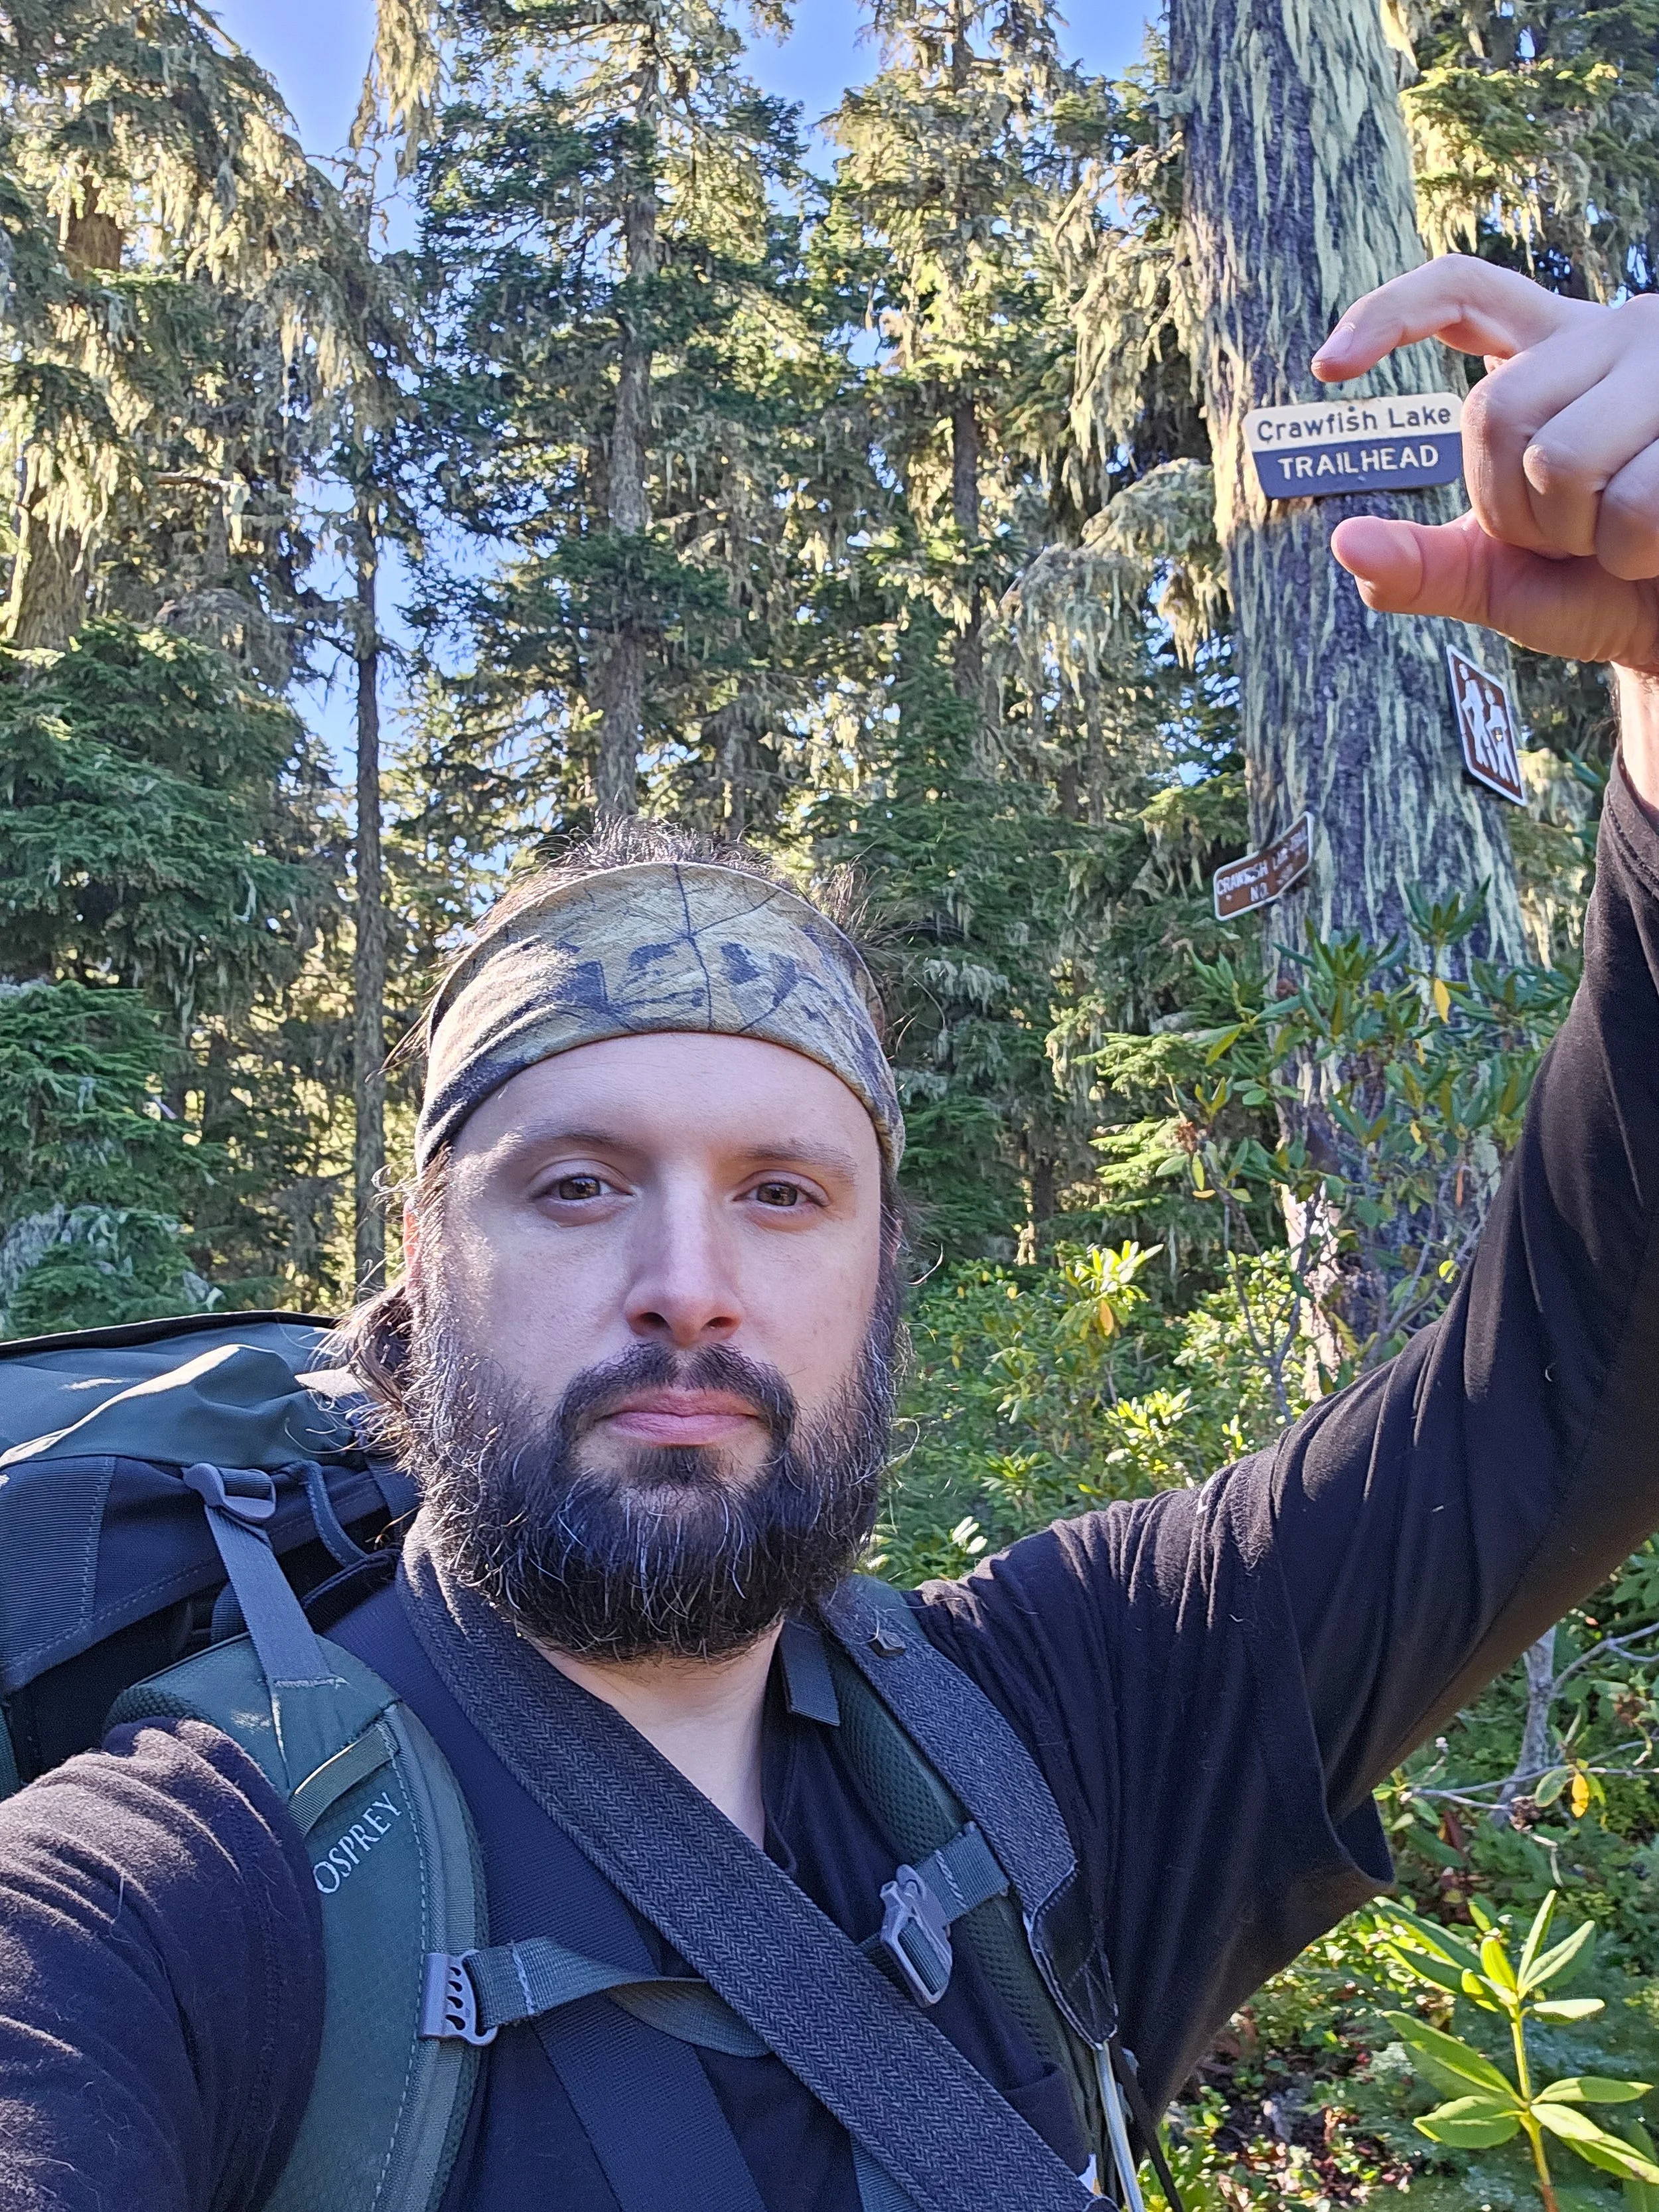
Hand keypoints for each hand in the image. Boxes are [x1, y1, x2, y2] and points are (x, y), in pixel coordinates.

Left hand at [1312, 255, 1658, 808]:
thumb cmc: (1601, 591)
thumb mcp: (1499, 581)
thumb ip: (1424, 568)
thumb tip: (1345, 545)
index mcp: (1550, 357)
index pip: (1461, 292)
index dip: (1391, 312)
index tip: (1326, 368)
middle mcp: (1608, 338)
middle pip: (1492, 412)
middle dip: (1514, 509)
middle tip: (1572, 535)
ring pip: (1563, 459)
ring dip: (1583, 534)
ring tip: (1626, 536)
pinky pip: (1635, 503)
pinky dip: (1637, 551)